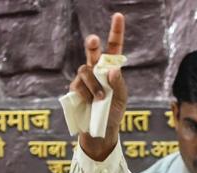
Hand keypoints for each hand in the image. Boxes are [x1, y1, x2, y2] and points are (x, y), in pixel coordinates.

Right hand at [71, 13, 126, 160]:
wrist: (100, 132)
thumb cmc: (113, 114)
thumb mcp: (121, 99)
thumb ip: (119, 84)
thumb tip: (111, 69)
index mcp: (111, 70)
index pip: (113, 48)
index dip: (115, 32)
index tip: (118, 16)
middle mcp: (96, 71)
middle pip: (92, 52)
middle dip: (91, 44)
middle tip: (93, 40)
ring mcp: (84, 80)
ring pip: (85, 70)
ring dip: (95, 85)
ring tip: (101, 99)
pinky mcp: (74, 89)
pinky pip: (78, 85)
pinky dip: (87, 94)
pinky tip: (91, 103)